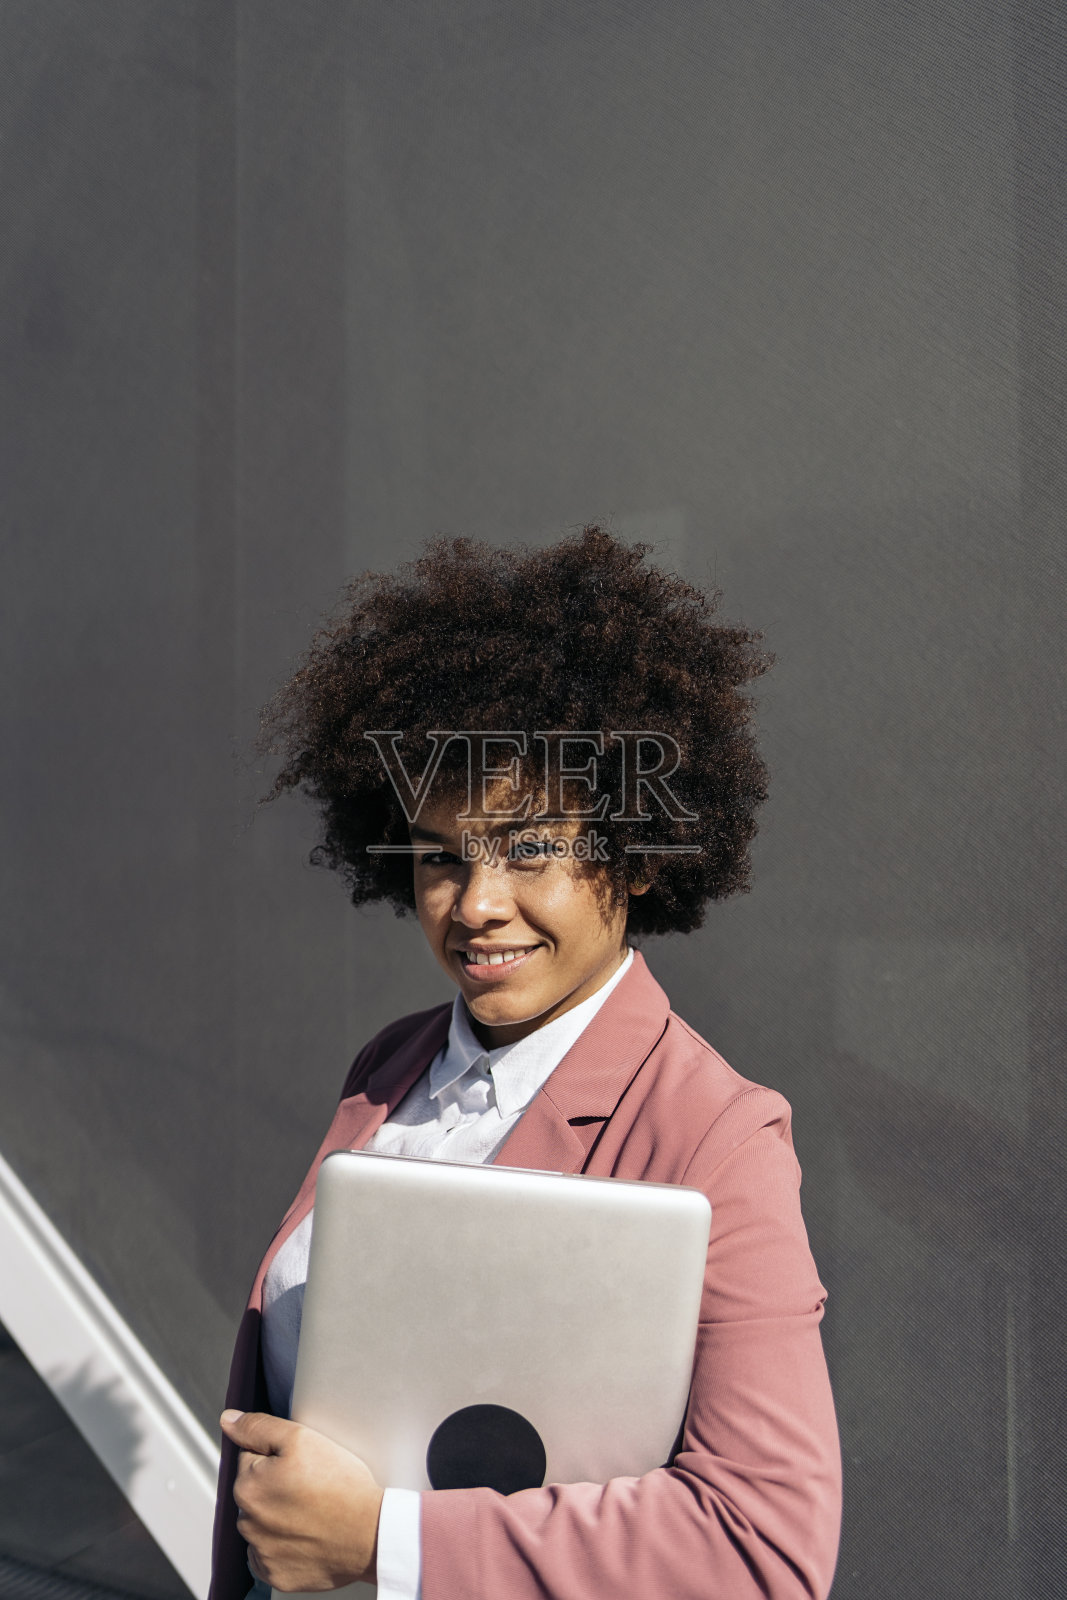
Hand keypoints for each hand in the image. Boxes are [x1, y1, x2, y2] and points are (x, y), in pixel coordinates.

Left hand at [220, 1409, 383, 1592]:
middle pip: (255, 1492)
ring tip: (314, 1510)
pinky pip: (272, 1554)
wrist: (370, 1535)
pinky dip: (286, 1545)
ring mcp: (261, 1553)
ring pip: (263, 1522)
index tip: (301, 1463)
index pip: (250, 1458)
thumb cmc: (339, 1485)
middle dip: (275, 1485)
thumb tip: (228, 1421)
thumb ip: (259, 1427)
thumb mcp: (301, 1438)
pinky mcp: (276, 1576)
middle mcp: (247, 1523)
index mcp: (247, 1486)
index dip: (277, 1455)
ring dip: (280, 1515)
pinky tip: (309, 1535)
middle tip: (311, 1485)